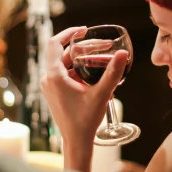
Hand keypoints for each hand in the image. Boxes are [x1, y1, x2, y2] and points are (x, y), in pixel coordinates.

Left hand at [41, 26, 128, 171]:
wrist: (76, 141)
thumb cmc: (86, 120)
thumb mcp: (101, 94)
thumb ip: (113, 72)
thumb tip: (123, 53)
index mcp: (54, 75)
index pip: (55, 43)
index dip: (69, 33)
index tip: (84, 29)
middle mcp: (48, 79)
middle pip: (64, 54)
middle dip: (83, 48)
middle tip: (103, 46)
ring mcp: (50, 86)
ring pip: (65, 65)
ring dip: (82, 60)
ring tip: (102, 61)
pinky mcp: (54, 93)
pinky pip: (65, 75)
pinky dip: (78, 71)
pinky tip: (95, 76)